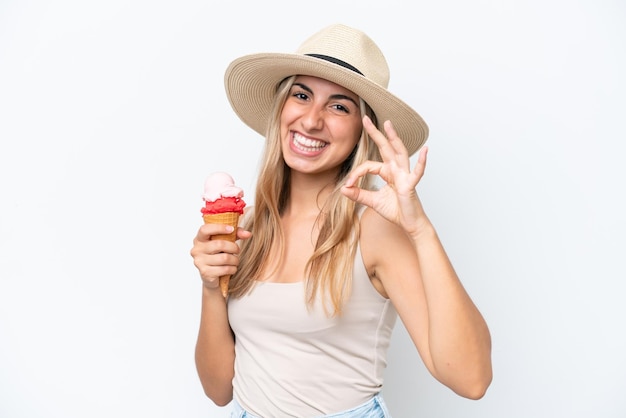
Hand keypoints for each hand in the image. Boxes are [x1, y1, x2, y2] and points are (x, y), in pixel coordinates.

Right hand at [190, 224, 250, 290]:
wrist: (211, 276)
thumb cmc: (218, 255)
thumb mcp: (226, 241)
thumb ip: (236, 234)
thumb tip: (248, 234)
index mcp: (199, 239)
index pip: (205, 229)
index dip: (219, 228)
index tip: (231, 229)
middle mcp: (196, 249)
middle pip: (219, 244)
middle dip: (233, 247)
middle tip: (237, 250)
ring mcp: (199, 262)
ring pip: (224, 258)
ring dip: (235, 260)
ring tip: (235, 260)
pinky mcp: (205, 273)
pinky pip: (225, 269)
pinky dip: (233, 269)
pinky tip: (232, 268)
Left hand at [341, 116, 428, 236]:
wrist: (409, 224)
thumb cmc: (396, 211)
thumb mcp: (372, 202)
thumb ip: (358, 194)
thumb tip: (343, 189)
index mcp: (388, 172)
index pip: (369, 165)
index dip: (356, 174)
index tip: (348, 185)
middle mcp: (397, 170)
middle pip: (385, 148)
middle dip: (375, 133)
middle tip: (365, 119)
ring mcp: (405, 175)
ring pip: (399, 153)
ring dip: (393, 138)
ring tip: (388, 124)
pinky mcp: (411, 185)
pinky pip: (417, 172)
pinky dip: (422, 161)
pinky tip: (425, 150)